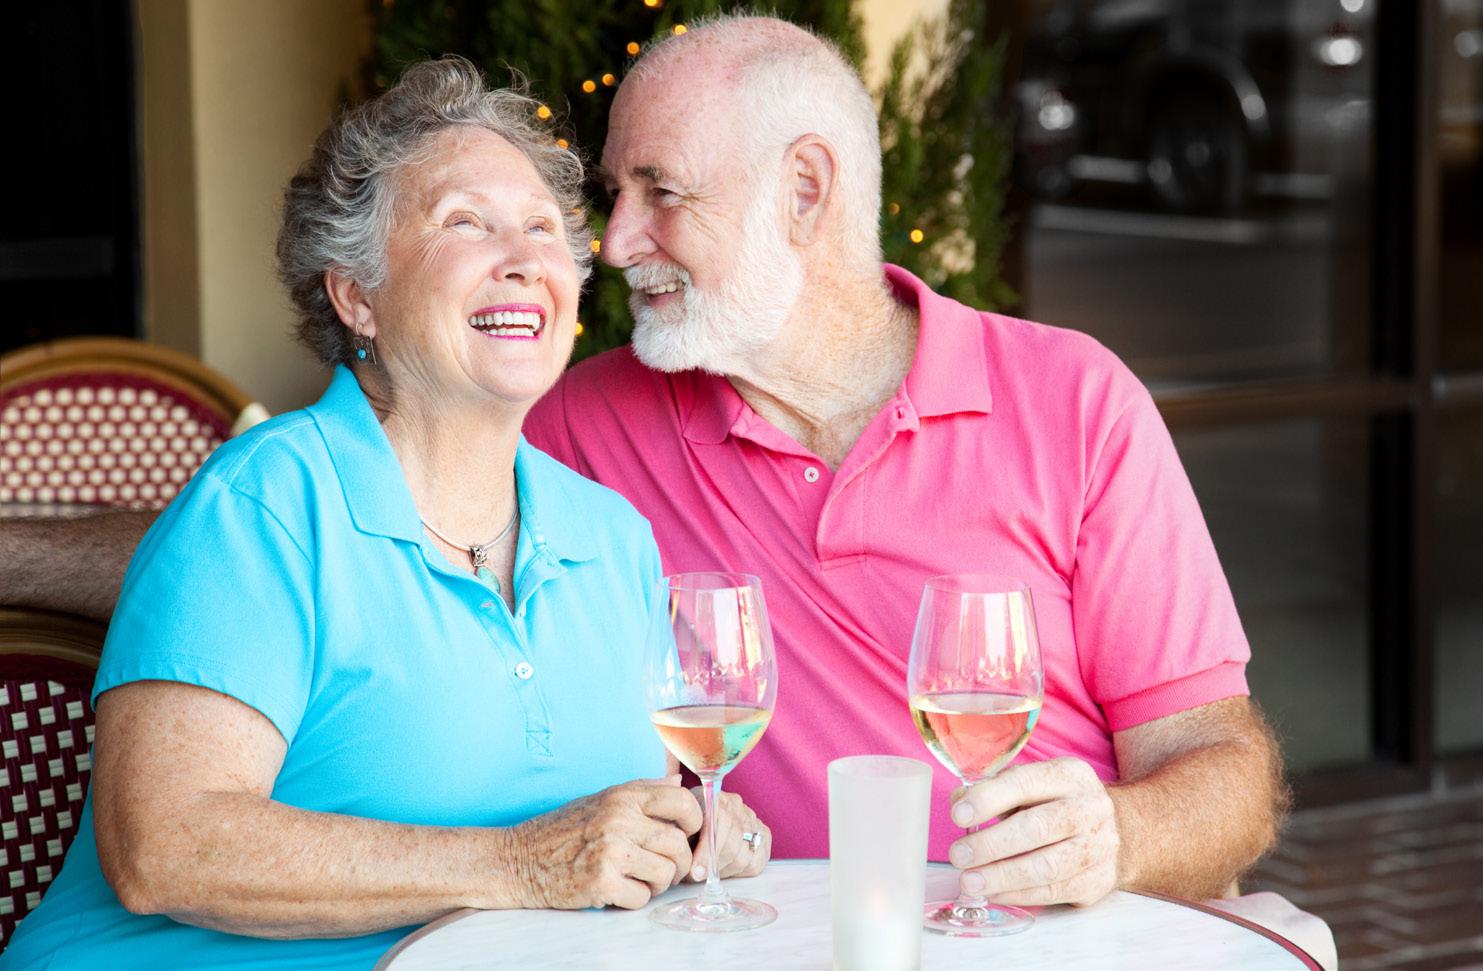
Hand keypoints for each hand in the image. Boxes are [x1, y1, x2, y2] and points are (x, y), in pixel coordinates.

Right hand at [509, 775, 701, 909]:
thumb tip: (676, 780)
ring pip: (666, 873)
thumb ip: (641, 790)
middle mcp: (620, 819)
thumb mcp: (601, 798)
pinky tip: (618, 890)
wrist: (519, 859)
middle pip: (679, 844)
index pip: (683, 800)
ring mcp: (611, 850)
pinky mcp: (601, 881)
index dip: (694, 822)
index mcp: (624, 796)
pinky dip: (634, 900)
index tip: (686, 835)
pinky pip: (643, 898)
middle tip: (663, 869)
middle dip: (678, 863)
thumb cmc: (562, 830)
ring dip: (657, 883)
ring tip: (638, 879)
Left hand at [686, 786, 769, 881]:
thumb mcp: (672, 830)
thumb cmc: (681, 830)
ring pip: (744, 856)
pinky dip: (742, 869)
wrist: (694, 821)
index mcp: (710, 797)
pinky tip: (726, 867)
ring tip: (710, 870)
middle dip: (714, 865)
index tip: (695, 873)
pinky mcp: (762, 832)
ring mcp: (750, 817)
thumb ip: (677, 840)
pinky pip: (758, 860)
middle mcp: (734, 803)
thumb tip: (685, 865)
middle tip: (698, 875)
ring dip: (725, 869)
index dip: (707, 852)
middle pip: (732, 843)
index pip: (718, 823)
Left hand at [948, 757, 1119, 906]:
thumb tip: (959, 802)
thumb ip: (994, 790)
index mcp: (1070, 775)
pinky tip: (993, 892)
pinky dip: (1018, 894)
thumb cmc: (1056, 804)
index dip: (990, 799)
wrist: (1114, 829)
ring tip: (970, 881)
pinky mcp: (1099, 880)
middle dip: (992, 844)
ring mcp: (1100, 846)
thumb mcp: (1031, 785)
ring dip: (1002, 875)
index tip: (959, 815)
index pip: (1026, 782)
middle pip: (1039, 827)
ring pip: (1048, 866)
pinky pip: (1054, 892)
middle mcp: (1090, 807)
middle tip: (959, 855)